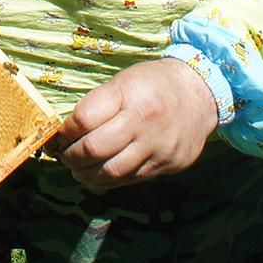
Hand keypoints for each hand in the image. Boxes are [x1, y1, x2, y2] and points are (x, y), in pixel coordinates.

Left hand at [49, 57, 218, 190]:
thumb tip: (68, 132)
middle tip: (66, 156)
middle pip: (95, 149)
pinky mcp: (167, 165)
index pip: (84, 119)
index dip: (66, 131)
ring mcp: (157, 147)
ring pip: (111, 172)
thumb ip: (97, 104)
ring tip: (79, 170)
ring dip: (87, 175)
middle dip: (72, 157)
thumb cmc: (153, 84)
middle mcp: (144, 122)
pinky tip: (99, 176)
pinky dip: (109, 181)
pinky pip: (130, 179)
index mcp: (129, 94)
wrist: (200, 93)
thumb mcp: (124, 81)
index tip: (61, 134)